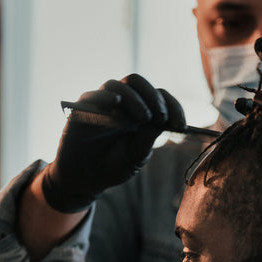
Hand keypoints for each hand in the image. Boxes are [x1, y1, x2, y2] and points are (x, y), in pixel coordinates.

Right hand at [41, 74, 184, 212]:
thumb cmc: (114, 165)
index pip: (158, 96)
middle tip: (161, 116)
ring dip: (134, 98)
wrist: (86, 179)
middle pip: (137, 82)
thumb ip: (148, 137)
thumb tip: (162, 121)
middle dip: (154, 97)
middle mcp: (120, 103)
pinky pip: (92, 96)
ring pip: (117, 85)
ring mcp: (101, 104)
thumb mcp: (137, 155)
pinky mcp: (80, 110)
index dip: (172, 106)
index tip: (181, 125)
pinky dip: (105, 98)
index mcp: (139, 111)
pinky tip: (116, 104)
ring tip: (143, 118)